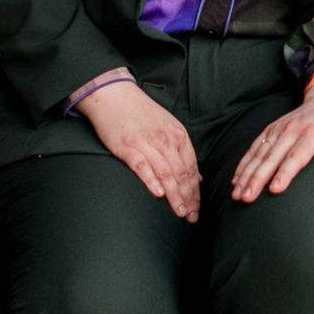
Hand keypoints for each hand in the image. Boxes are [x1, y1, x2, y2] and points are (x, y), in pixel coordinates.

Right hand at [78, 80, 201, 220]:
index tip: (197, 208)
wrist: (115, 96)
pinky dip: (151, 181)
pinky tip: (158, 194)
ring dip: (175, 196)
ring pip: (166, 173)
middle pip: (181, 174)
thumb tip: (198, 177)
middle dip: (189, 198)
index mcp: (178, 135)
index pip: (191, 168)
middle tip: (191, 217)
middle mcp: (166, 139)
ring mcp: (146, 143)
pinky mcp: (127, 147)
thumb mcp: (168, 127)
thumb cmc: (141, 113)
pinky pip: (142, 166)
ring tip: (180, 213)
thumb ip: (182, 152)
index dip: (196, 191)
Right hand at [229, 73, 313, 202]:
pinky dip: (244, 163)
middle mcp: (293, 130)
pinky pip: (254, 147)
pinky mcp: (271, 129)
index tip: (274, 189)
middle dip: (257, 178)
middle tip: (246, 198)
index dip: (285, 173)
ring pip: (259, 153)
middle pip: (272, 157)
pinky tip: (236, 179)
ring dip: (246, 173)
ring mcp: (280, 128)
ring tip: (236, 193)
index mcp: (313, 135)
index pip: (297, 157)